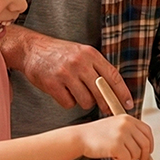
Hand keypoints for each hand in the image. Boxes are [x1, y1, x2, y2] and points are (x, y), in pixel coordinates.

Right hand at [3, 26, 132, 109]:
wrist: (31, 49)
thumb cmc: (58, 53)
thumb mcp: (81, 52)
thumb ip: (96, 67)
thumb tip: (113, 89)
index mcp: (90, 54)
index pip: (113, 76)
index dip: (122, 92)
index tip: (128, 102)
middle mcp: (80, 63)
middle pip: (101, 92)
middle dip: (106, 104)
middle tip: (107, 110)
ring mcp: (66, 74)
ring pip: (86, 101)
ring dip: (83, 102)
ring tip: (76, 92)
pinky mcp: (53, 85)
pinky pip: (69, 104)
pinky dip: (68, 102)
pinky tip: (63, 92)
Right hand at [77, 114, 152, 159]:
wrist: (80, 137)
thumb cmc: (96, 134)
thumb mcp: (115, 125)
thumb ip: (130, 131)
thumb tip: (144, 146)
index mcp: (127, 118)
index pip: (147, 131)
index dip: (150, 143)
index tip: (148, 151)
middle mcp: (126, 124)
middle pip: (145, 143)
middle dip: (144, 155)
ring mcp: (122, 134)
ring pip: (136, 153)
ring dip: (129, 158)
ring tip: (118, 154)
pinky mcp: (116, 145)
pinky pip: (127, 159)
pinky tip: (113, 155)